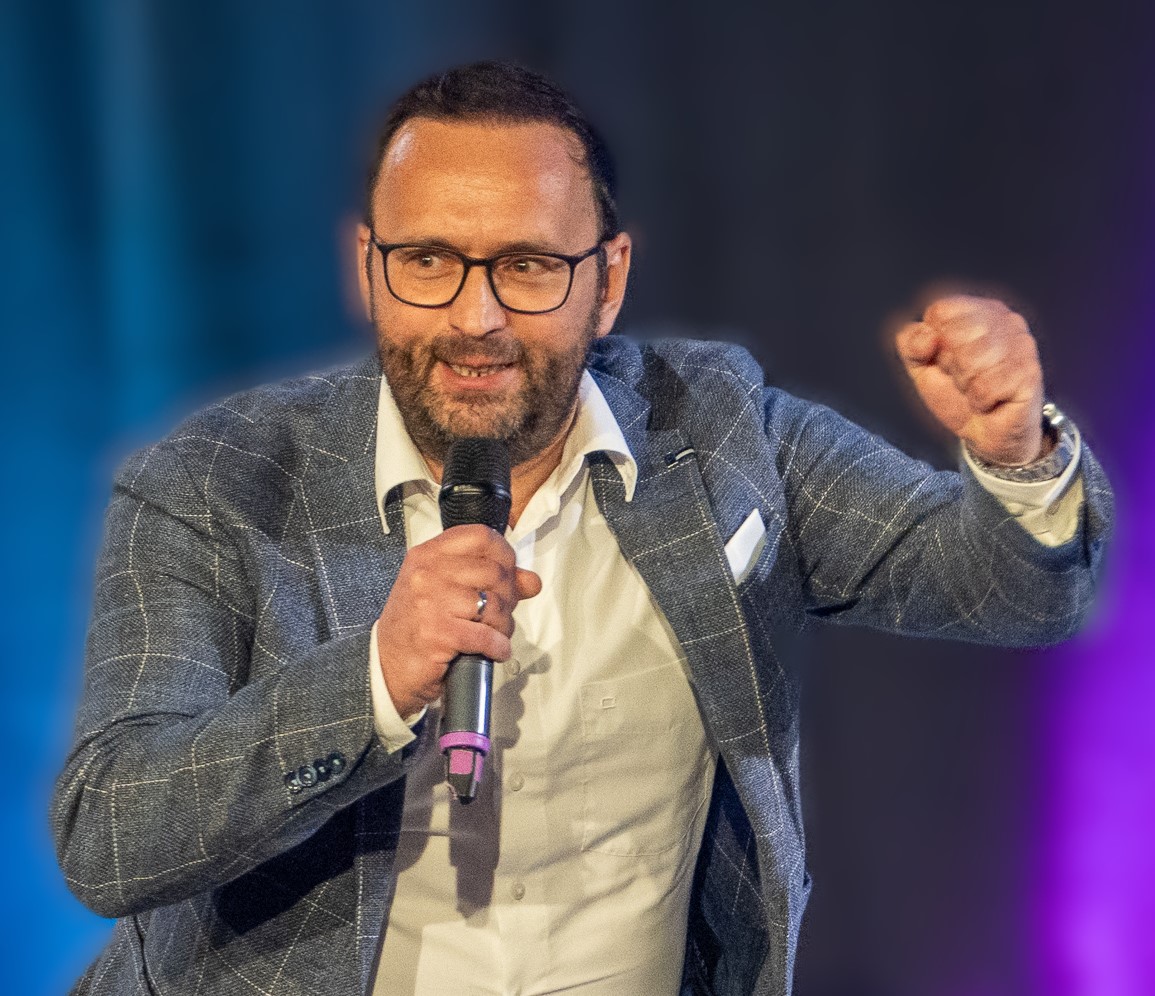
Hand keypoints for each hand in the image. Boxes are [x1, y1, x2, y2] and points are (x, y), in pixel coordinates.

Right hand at [375, 524, 541, 717]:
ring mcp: (430, 602)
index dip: (505, 554)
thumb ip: (491, 581)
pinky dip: (498, 646)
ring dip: (504, 625)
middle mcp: (427, 573)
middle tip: (500, 614)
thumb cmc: (416, 627)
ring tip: (494, 634)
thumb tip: (531, 581)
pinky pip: (486, 635)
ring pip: (494, 604)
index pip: (480, 536)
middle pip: (494, 572)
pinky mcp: (436, 633)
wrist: (386, 667)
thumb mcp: (447, 592)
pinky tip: (494, 650)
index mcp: (429, 555)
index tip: (508, 573)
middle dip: (508, 598)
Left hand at [895, 294, 1045, 465]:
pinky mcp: (1029, 372)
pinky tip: (991, 401)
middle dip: (951, 365)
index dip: (934, 343)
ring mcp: (1022, 344)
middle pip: (954, 335)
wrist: (985, 432)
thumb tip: (928, 337)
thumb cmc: (956, 393)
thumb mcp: (921, 365)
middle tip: (965, 377)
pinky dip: (979, 401)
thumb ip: (910, 343)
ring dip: (965, 384)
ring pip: (970, 361)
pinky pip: (985, 387)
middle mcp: (1006, 319)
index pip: (940, 311)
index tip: (947, 359)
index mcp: (979, 309)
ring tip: (978, 388)